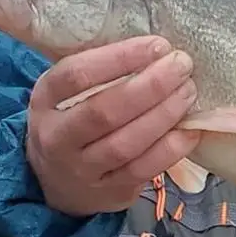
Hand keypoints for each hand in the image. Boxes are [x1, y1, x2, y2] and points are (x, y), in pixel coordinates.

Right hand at [26, 36, 199, 216]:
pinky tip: (190, 130)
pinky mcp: (109, 191)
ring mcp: (82, 169)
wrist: (57, 183)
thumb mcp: (68, 93)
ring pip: (125, 144)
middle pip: (103, 112)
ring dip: (163, 116)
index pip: (77, 75)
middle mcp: (57, 137)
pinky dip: (171, 149)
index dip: (119, 58)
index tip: (157, 45)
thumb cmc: (74, 121)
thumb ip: (100, 71)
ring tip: (188, 92)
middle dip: (149, 87)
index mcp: (45, 100)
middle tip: (181, 66)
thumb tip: (156, 48)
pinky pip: (143, 170)